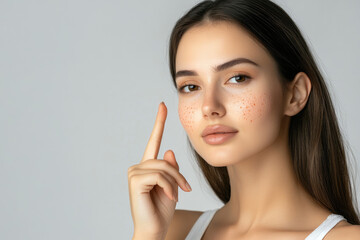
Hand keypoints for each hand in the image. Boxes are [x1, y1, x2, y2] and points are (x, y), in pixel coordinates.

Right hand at [128, 102, 191, 238]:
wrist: (155, 229)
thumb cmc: (162, 210)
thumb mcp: (173, 186)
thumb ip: (171, 169)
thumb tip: (169, 152)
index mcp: (148, 167)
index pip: (154, 140)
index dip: (159, 122)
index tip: (163, 106)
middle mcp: (138, 167)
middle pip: (164, 160)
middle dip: (178, 175)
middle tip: (186, 189)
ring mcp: (134, 173)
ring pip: (163, 167)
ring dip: (175, 182)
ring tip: (177, 195)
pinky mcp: (135, 180)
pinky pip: (159, 175)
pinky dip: (169, 187)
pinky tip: (170, 198)